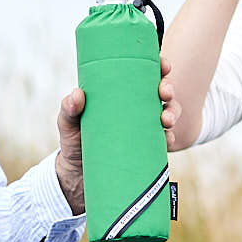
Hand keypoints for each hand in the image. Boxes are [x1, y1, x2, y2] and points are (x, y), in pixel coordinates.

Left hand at [55, 59, 181, 216]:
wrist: (77, 176)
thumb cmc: (74, 141)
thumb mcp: (68, 123)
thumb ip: (69, 108)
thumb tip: (77, 94)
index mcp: (121, 94)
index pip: (144, 74)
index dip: (159, 67)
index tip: (163, 66)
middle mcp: (137, 109)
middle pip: (162, 93)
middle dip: (169, 89)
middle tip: (164, 93)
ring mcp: (144, 129)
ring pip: (168, 115)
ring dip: (173, 114)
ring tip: (165, 120)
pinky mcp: (147, 149)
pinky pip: (164, 141)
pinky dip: (169, 138)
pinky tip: (166, 138)